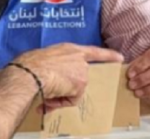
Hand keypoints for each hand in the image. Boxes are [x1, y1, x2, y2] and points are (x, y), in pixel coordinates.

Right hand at [9, 43, 123, 109]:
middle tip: (51, 91)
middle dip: (68, 87)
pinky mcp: (81, 84)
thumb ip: (53, 64)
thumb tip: (48, 76)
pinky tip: (50, 98)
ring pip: (75, 90)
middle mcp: (78, 59)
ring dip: (61, 95)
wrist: (31, 72)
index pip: (93, 51)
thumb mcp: (43, 58)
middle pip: (81, 77)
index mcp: (68, 48)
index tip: (120, 57)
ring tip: (45, 94)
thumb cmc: (29, 64)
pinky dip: (61, 102)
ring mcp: (82, 71)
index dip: (107, 55)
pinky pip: (72, 99)